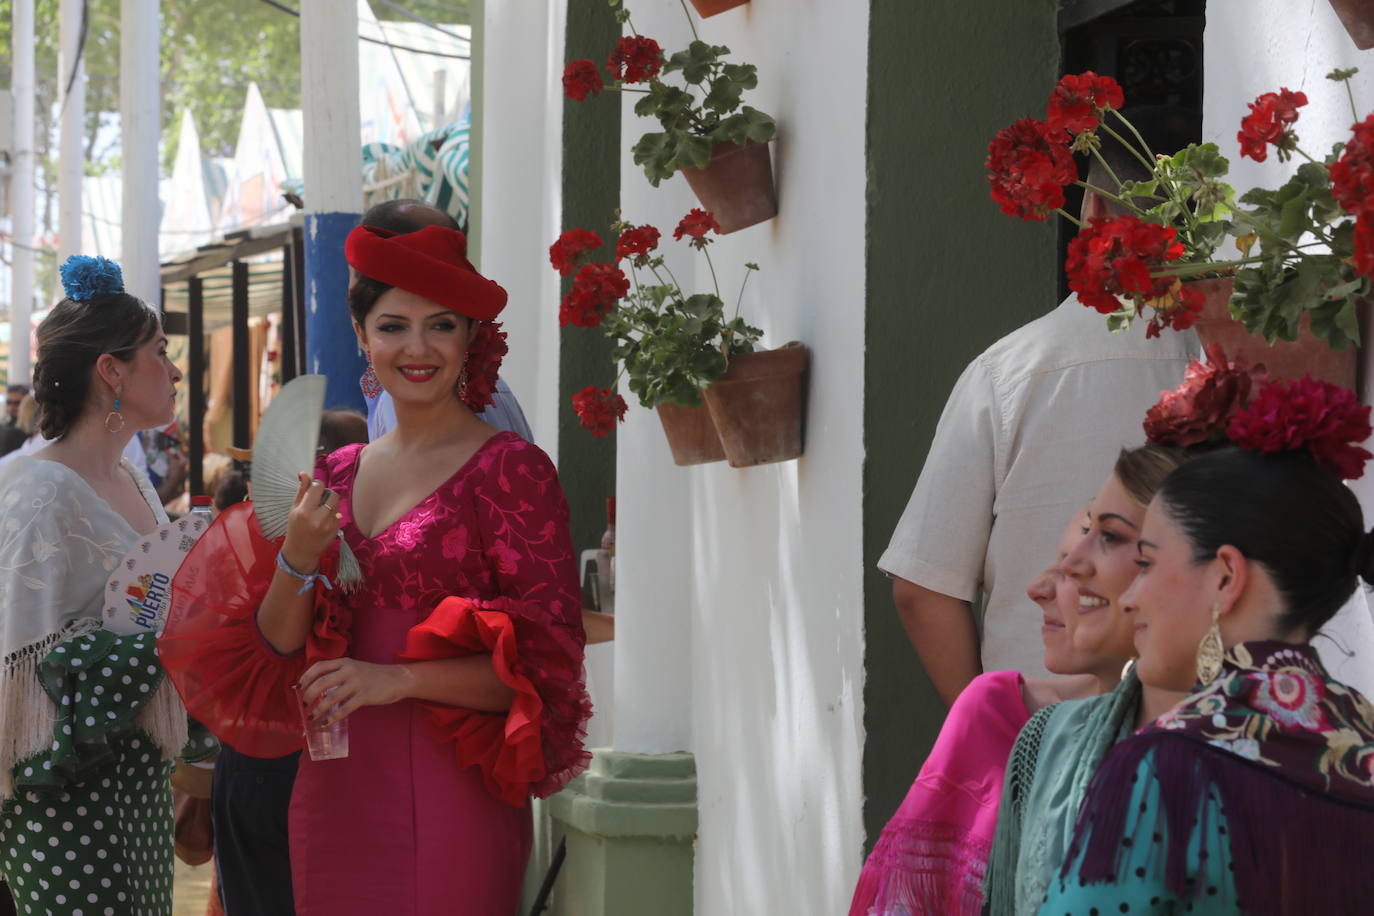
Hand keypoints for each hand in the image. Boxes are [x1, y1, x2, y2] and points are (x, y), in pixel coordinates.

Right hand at [281, 473, 339, 571]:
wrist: (301, 552)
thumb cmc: (295, 528)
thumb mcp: (294, 509)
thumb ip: (301, 491)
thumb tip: (304, 473)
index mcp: (305, 511)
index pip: (318, 487)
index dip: (317, 485)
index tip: (314, 489)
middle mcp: (318, 517)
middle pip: (333, 494)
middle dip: (327, 494)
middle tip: (320, 500)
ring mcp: (329, 525)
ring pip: (336, 505)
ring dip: (330, 505)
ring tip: (321, 512)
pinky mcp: (336, 530)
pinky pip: (338, 516)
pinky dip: (332, 516)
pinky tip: (323, 522)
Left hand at [298, 658, 413, 725]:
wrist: (398, 678)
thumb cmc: (373, 676)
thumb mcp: (355, 669)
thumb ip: (338, 674)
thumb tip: (317, 688)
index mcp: (344, 662)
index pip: (319, 667)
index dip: (306, 677)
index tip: (298, 687)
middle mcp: (349, 670)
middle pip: (321, 683)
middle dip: (308, 696)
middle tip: (304, 706)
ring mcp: (357, 683)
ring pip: (330, 698)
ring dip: (318, 710)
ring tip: (312, 717)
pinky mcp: (365, 696)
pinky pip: (344, 709)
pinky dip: (333, 717)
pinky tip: (326, 723)